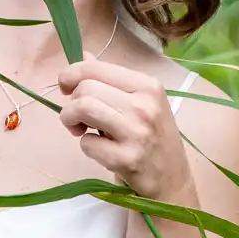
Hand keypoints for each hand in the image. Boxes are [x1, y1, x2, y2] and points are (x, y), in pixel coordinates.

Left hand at [57, 54, 194, 200]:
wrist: (172, 181)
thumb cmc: (152, 138)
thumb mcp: (141, 103)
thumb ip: (111, 80)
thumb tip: (83, 56)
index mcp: (147, 85)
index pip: (93, 68)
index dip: (70, 75)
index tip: (66, 88)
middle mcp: (145, 105)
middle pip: (85, 88)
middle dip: (71, 103)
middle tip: (78, 118)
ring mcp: (137, 133)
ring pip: (82, 107)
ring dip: (70, 119)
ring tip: (79, 129)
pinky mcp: (128, 159)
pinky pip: (87, 143)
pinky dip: (86, 146)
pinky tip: (100, 150)